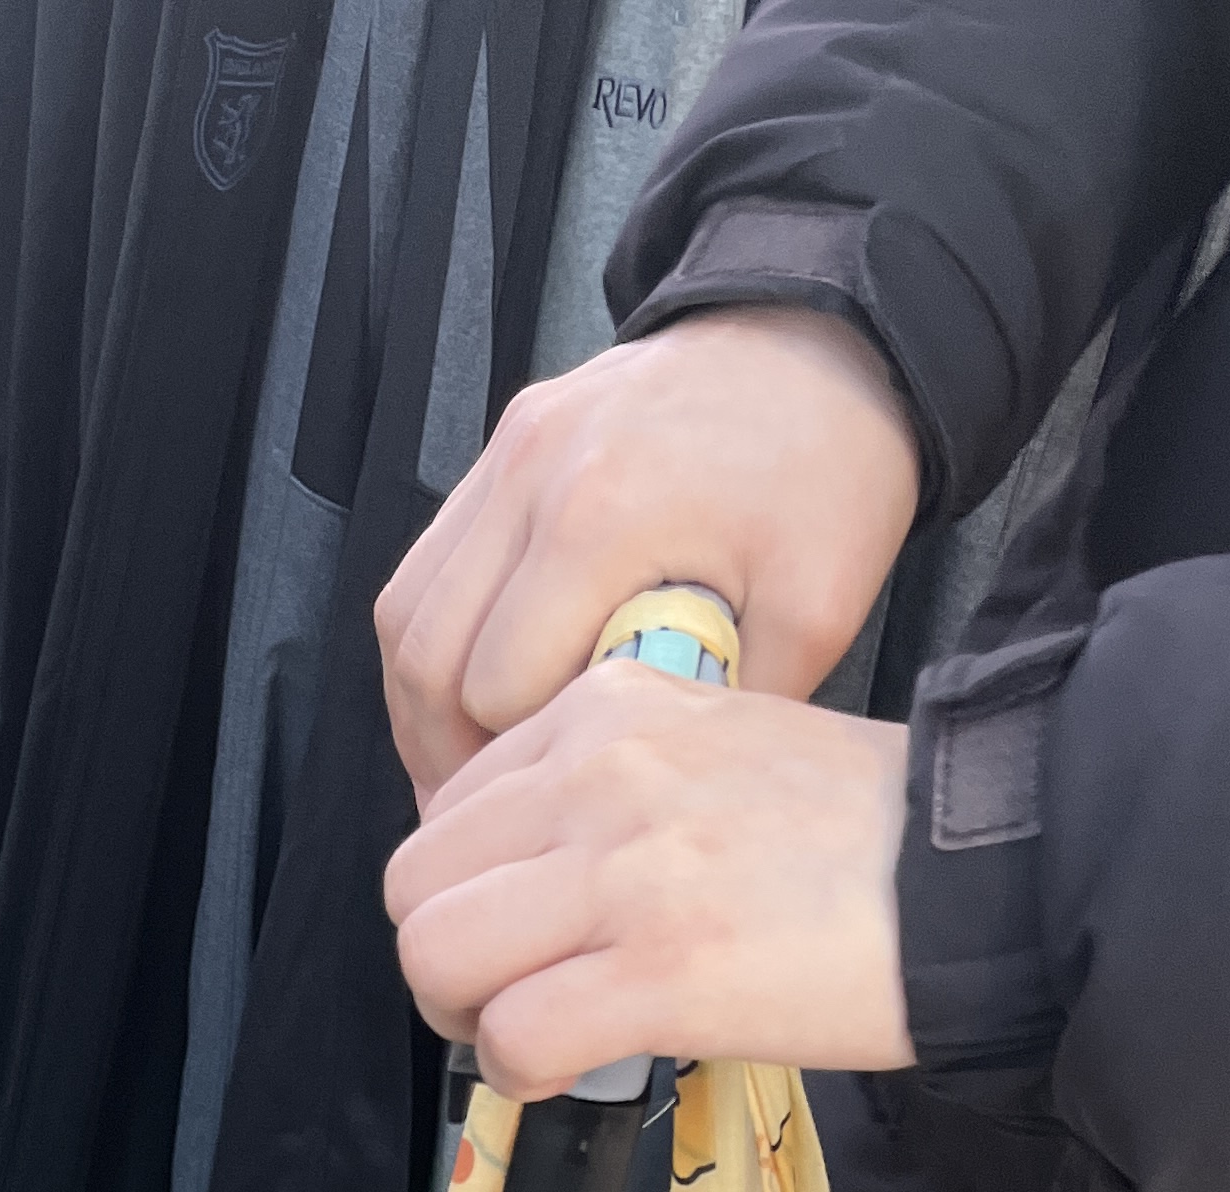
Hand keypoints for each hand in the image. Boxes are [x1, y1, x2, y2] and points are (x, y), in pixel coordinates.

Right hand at [376, 310, 922, 795]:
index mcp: (601, 519)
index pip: (497, 691)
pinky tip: (478, 687)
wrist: (818, 340)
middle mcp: (531, 478)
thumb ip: (723, 711)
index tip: (556, 799)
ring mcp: (507, 455)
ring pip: (404, 615)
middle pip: (425, 660)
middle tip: (488, 814)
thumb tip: (657, 791)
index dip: (520, 760)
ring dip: (424, 704)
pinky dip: (438, 641)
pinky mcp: (503, 446)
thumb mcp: (815, 610)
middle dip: (448, 753)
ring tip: (470, 763)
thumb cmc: (826, 466)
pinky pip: (427, 567)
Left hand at [384, 662, 914, 1095]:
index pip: (447, 809)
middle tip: (506, 997)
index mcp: (605, 708)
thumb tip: (532, 875)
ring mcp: (626, 874)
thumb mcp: (715, 742)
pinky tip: (578, 1067)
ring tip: (535, 1033)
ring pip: (439, 958)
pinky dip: (524, 1071)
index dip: (464, 892)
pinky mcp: (663, 973)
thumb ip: (609, 781)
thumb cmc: (861, 829)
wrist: (979, 868)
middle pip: (416, 887)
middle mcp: (598, 775)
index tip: (519, 933)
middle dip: (445, 961)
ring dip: (471, 1019)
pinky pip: (514, 1037)